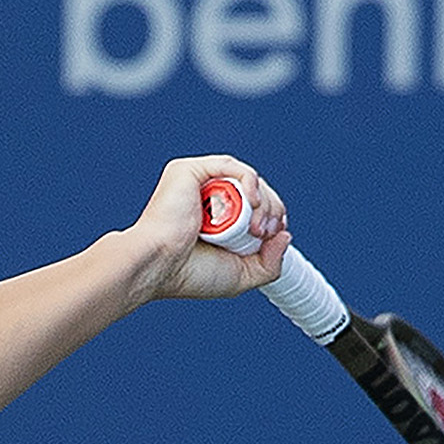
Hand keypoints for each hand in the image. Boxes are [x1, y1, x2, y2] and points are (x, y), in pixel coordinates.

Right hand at [127, 155, 292, 300]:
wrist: (159, 265)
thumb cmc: (188, 273)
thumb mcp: (240, 275)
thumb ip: (268, 263)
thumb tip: (285, 236)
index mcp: (215, 218)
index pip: (255, 207)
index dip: (273, 217)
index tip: (273, 237)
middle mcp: (207, 198)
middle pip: (256, 192)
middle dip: (272, 211)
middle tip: (263, 234)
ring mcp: (198, 183)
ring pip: (248, 180)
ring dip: (264, 202)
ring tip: (255, 227)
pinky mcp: (190, 171)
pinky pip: (233, 167)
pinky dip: (250, 182)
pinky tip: (252, 202)